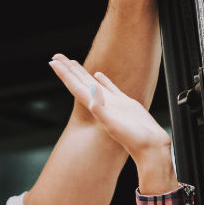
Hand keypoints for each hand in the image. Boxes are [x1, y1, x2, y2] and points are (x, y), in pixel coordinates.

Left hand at [48, 54, 175, 189]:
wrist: (150, 148)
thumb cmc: (134, 140)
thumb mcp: (115, 125)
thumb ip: (102, 110)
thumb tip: (92, 94)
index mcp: (97, 107)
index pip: (76, 86)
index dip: (64, 74)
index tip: (53, 61)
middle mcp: (102, 104)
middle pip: (80, 82)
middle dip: (68, 69)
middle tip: (56, 56)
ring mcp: (113, 103)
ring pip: (93, 83)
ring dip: (82, 73)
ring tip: (72, 63)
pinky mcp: (125, 103)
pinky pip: (110, 87)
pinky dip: (102, 80)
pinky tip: (98, 74)